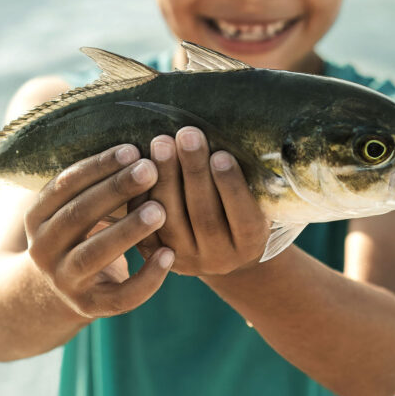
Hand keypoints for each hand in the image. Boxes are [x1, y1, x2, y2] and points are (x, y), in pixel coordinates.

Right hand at [24, 144, 174, 317]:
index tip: (132, 148)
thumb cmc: (78, 234)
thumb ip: (95, 183)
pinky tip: (170, 256)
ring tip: (159, 209)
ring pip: (94, 255)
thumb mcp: (72, 208)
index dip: (97, 166)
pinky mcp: (89, 307)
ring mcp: (64, 281)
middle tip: (151, 168)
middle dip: (115, 190)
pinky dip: (146, 278)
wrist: (51, 294)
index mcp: (37, 217)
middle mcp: (43, 249)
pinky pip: (120, 297)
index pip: (64, 185)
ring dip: (127, 230)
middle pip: (78, 216)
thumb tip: (140, 141)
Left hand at [137, 126, 269, 276]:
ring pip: (172, 222)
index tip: (221, 154)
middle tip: (187, 135)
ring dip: (165, 179)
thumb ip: (246, 179)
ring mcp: (186, 260)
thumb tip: (226, 136)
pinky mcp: (157, 256)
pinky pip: (147, 228)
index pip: (243, 217)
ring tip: (162, 142)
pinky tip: (140, 166)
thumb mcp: (254, 199)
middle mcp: (219, 259)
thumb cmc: (240, 207)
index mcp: (250, 244)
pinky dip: (142, 196)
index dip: (232, 186)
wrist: (218, 248)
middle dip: (194, 172)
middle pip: (204, 216)